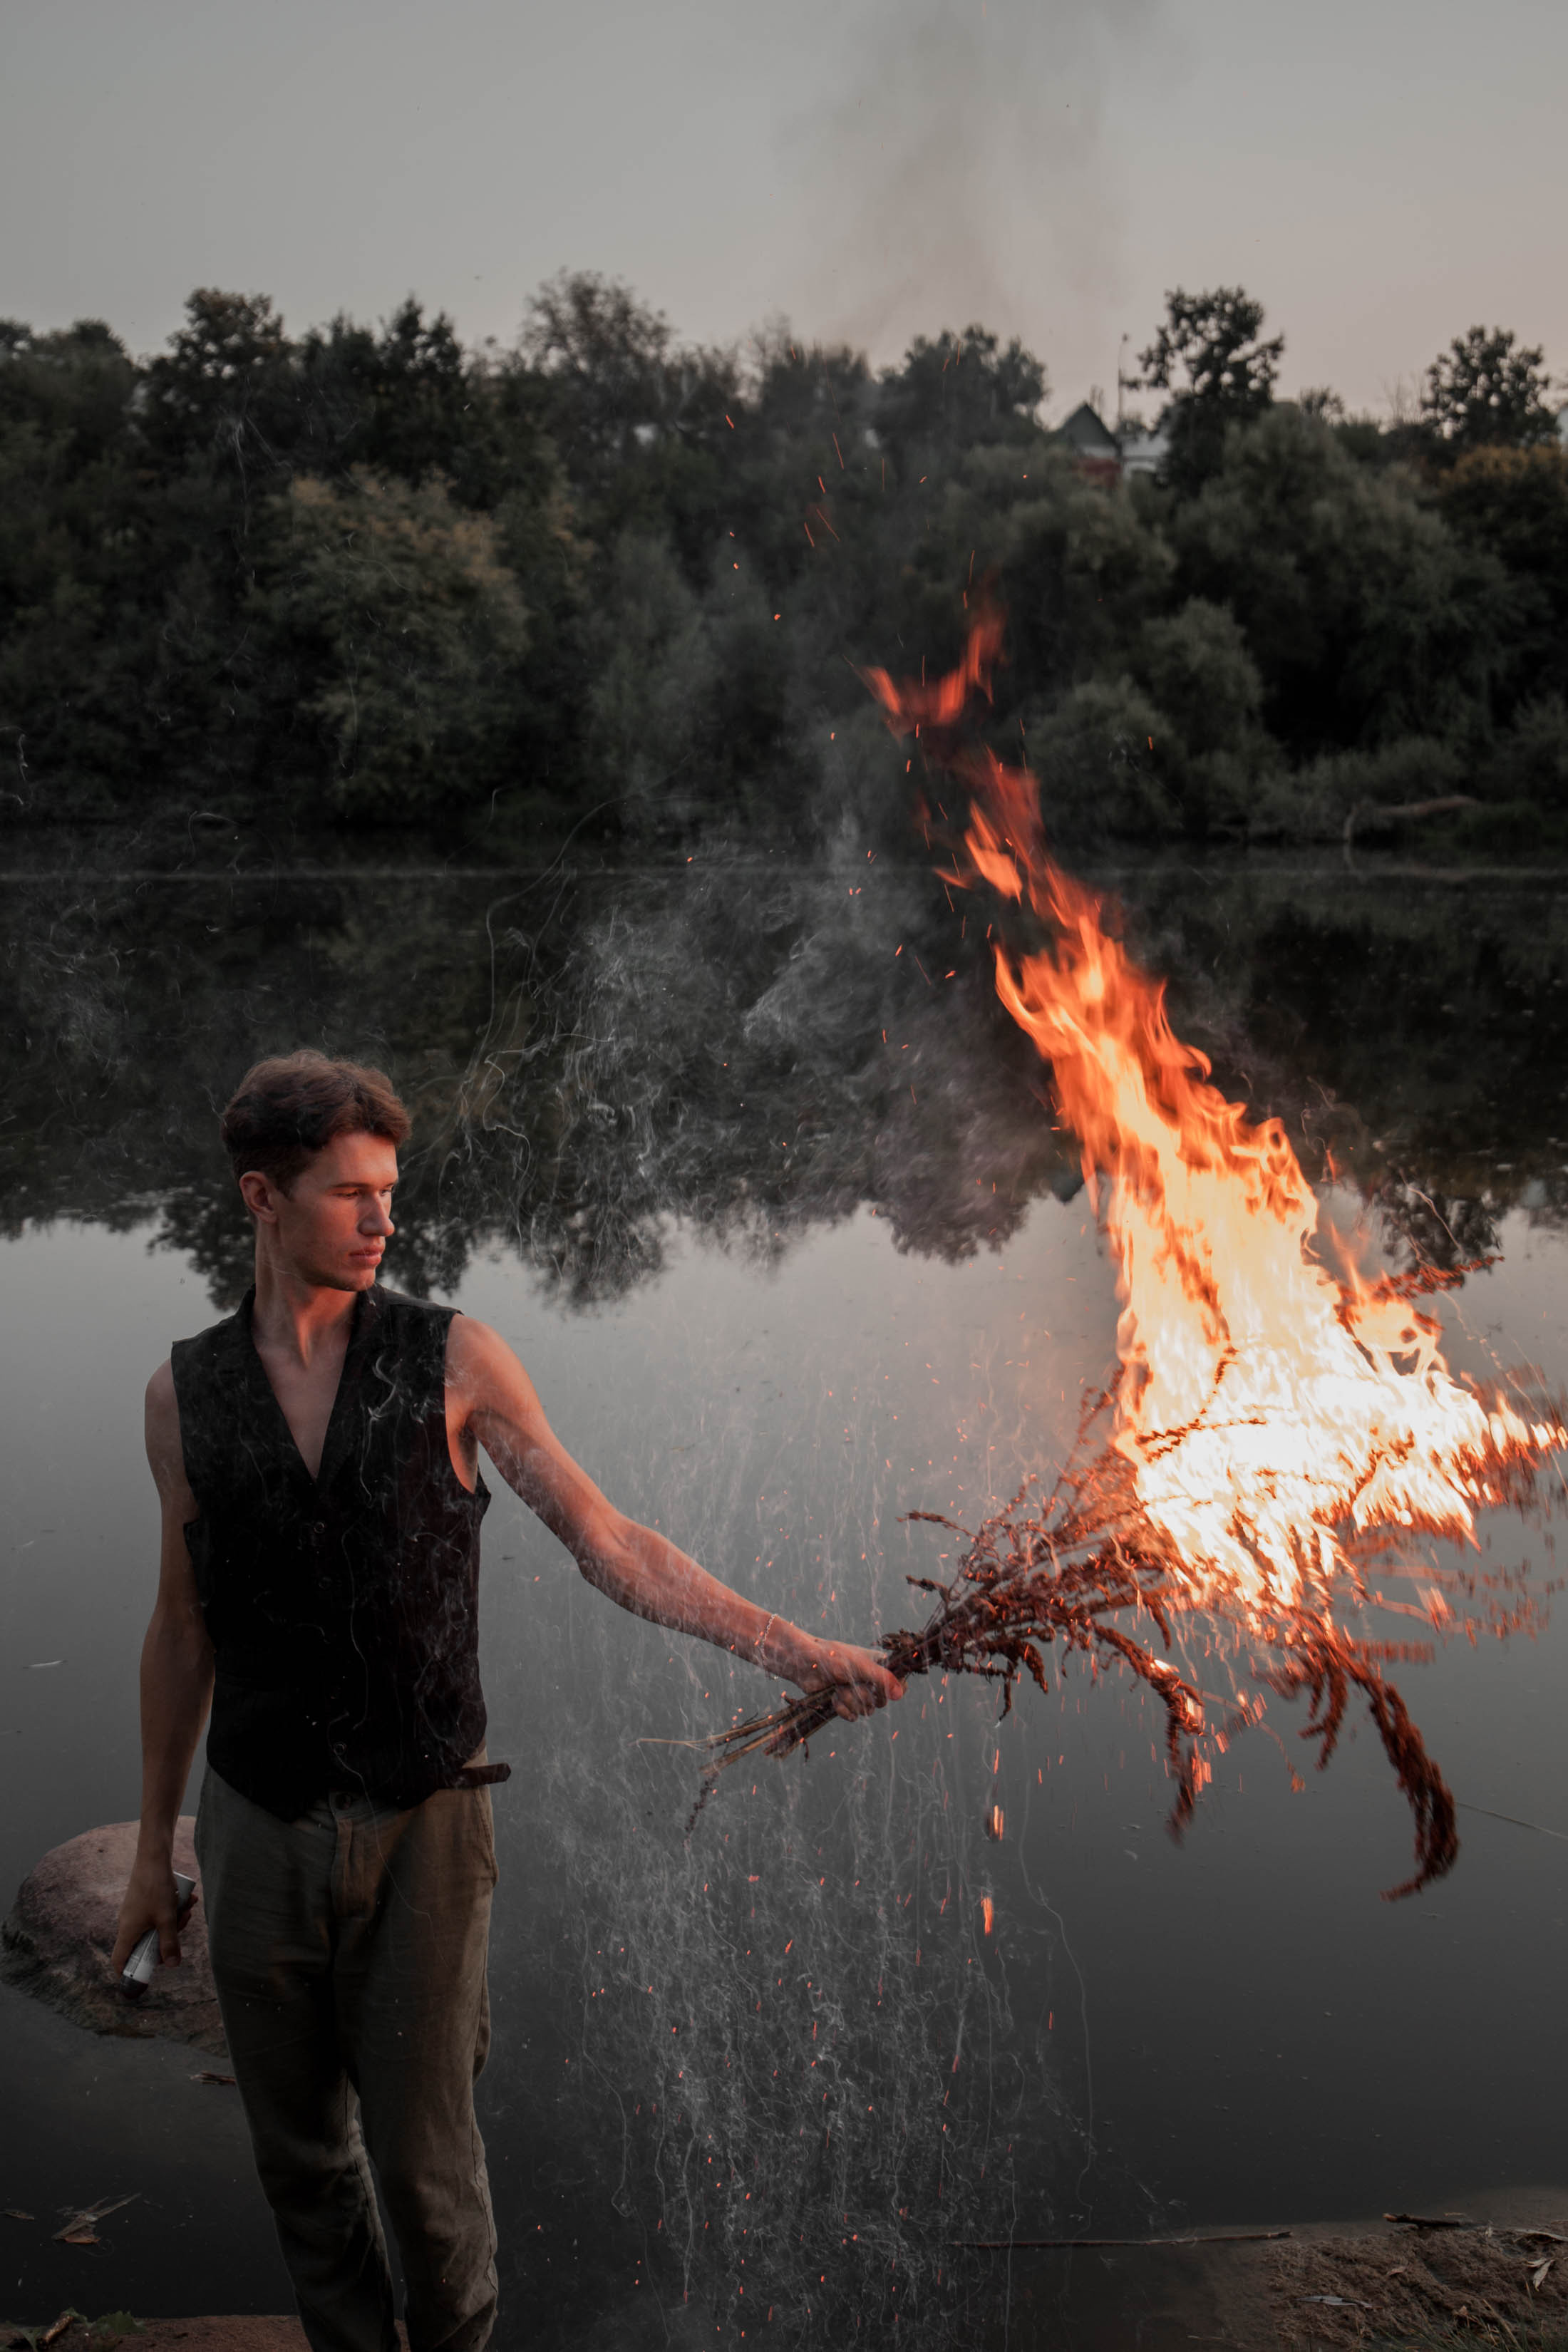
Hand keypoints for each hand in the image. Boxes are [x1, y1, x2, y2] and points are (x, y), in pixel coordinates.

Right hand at [110, 1854, 195, 1977]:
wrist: (153, 1857)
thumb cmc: (156, 1888)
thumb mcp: (167, 1918)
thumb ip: (169, 1943)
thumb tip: (172, 1966)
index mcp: (127, 1931)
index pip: (119, 1960)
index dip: (128, 1971)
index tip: (144, 1975)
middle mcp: (128, 1923)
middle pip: (146, 1943)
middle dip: (168, 1937)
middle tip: (182, 1924)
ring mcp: (135, 1912)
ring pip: (156, 1927)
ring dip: (174, 1920)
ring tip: (188, 1907)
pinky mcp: (143, 1901)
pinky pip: (157, 1913)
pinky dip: (172, 1909)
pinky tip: (187, 1899)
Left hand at [793, 1639, 905, 1721]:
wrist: (805, 1664)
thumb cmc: (833, 1657)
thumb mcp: (861, 1666)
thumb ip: (882, 1679)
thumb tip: (900, 1695)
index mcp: (879, 1666)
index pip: (899, 1683)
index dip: (894, 1689)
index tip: (884, 1688)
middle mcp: (870, 1680)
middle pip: (882, 1701)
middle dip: (864, 1694)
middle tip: (851, 1682)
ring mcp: (857, 1692)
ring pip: (866, 1710)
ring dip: (850, 1700)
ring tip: (838, 1687)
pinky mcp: (844, 1703)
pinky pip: (853, 1717)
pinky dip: (842, 1709)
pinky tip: (833, 1698)